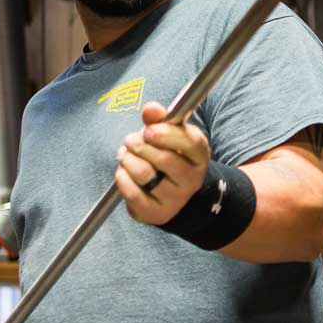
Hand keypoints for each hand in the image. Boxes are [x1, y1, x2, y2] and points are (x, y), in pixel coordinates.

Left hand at [114, 100, 209, 225]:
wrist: (175, 196)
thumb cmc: (170, 158)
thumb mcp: (170, 136)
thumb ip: (159, 119)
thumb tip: (151, 109)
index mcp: (199, 156)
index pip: (188, 142)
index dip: (165, 134)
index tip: (148, 130)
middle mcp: (192, 180)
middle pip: (164, 159)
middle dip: (140, 145)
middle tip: (129, 140)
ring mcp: (175, 199)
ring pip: (145, 175)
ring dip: (128, 159)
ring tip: (125, 154)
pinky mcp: (156, 213)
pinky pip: (132, 193)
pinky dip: (122, 178)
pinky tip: (123, 171)